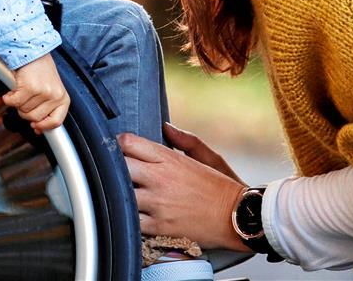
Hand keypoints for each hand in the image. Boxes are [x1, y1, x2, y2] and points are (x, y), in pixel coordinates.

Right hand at [2, 53, 69, 132]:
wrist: (32, 51)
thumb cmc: (41, 71)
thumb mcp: (50, 90)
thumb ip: (46, 109)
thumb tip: (38, 129)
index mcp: (63, 98)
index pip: (56, 122)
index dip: (43, 126)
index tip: (34, 125)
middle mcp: (55, 96)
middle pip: (35, 118)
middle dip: (25, 111)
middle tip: (24, 100)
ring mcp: (43, 92)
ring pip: (23, 111)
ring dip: (17, 103)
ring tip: (20, 91)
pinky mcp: (30, 88)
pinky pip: (14, 102)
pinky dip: (8, 98)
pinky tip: (11, 92)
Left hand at [120, 126, 250, 251]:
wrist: (239, 218)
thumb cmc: (223, 186)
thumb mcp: (208, 156)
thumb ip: (186, 140)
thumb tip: (165, 126)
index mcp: (169, 159)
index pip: (128, 143)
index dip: (119, 144)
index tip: (120, 150)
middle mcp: (160, 179)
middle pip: (118, 167)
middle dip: (113, 168)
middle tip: (115, 172)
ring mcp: (158, 203)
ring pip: (120, 195)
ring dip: (118, 194)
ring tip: (120, 194)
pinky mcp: (159, 227)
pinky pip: (131, 220)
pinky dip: (126, 217)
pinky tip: (129, 213)